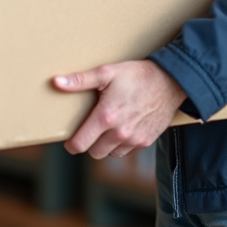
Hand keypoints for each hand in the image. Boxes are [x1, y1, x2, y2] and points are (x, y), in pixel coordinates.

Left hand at [53, 60, 187, 158]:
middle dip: (90, 143)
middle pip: (94, 152)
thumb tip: (56, 82)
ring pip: (111, 153)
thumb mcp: (106, 72)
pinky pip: (127, 150)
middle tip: (91, 129)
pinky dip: (122, 144)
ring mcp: (134, 139)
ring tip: (108, 127)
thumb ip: (80, 80)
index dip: (72, 144)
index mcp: (106, 117)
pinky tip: (124, 127)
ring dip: (106, 145)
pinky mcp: (146, 141)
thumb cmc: (137, 75)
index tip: (70, 140)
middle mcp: (119, 132)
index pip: (80, 144)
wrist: (170, 81)